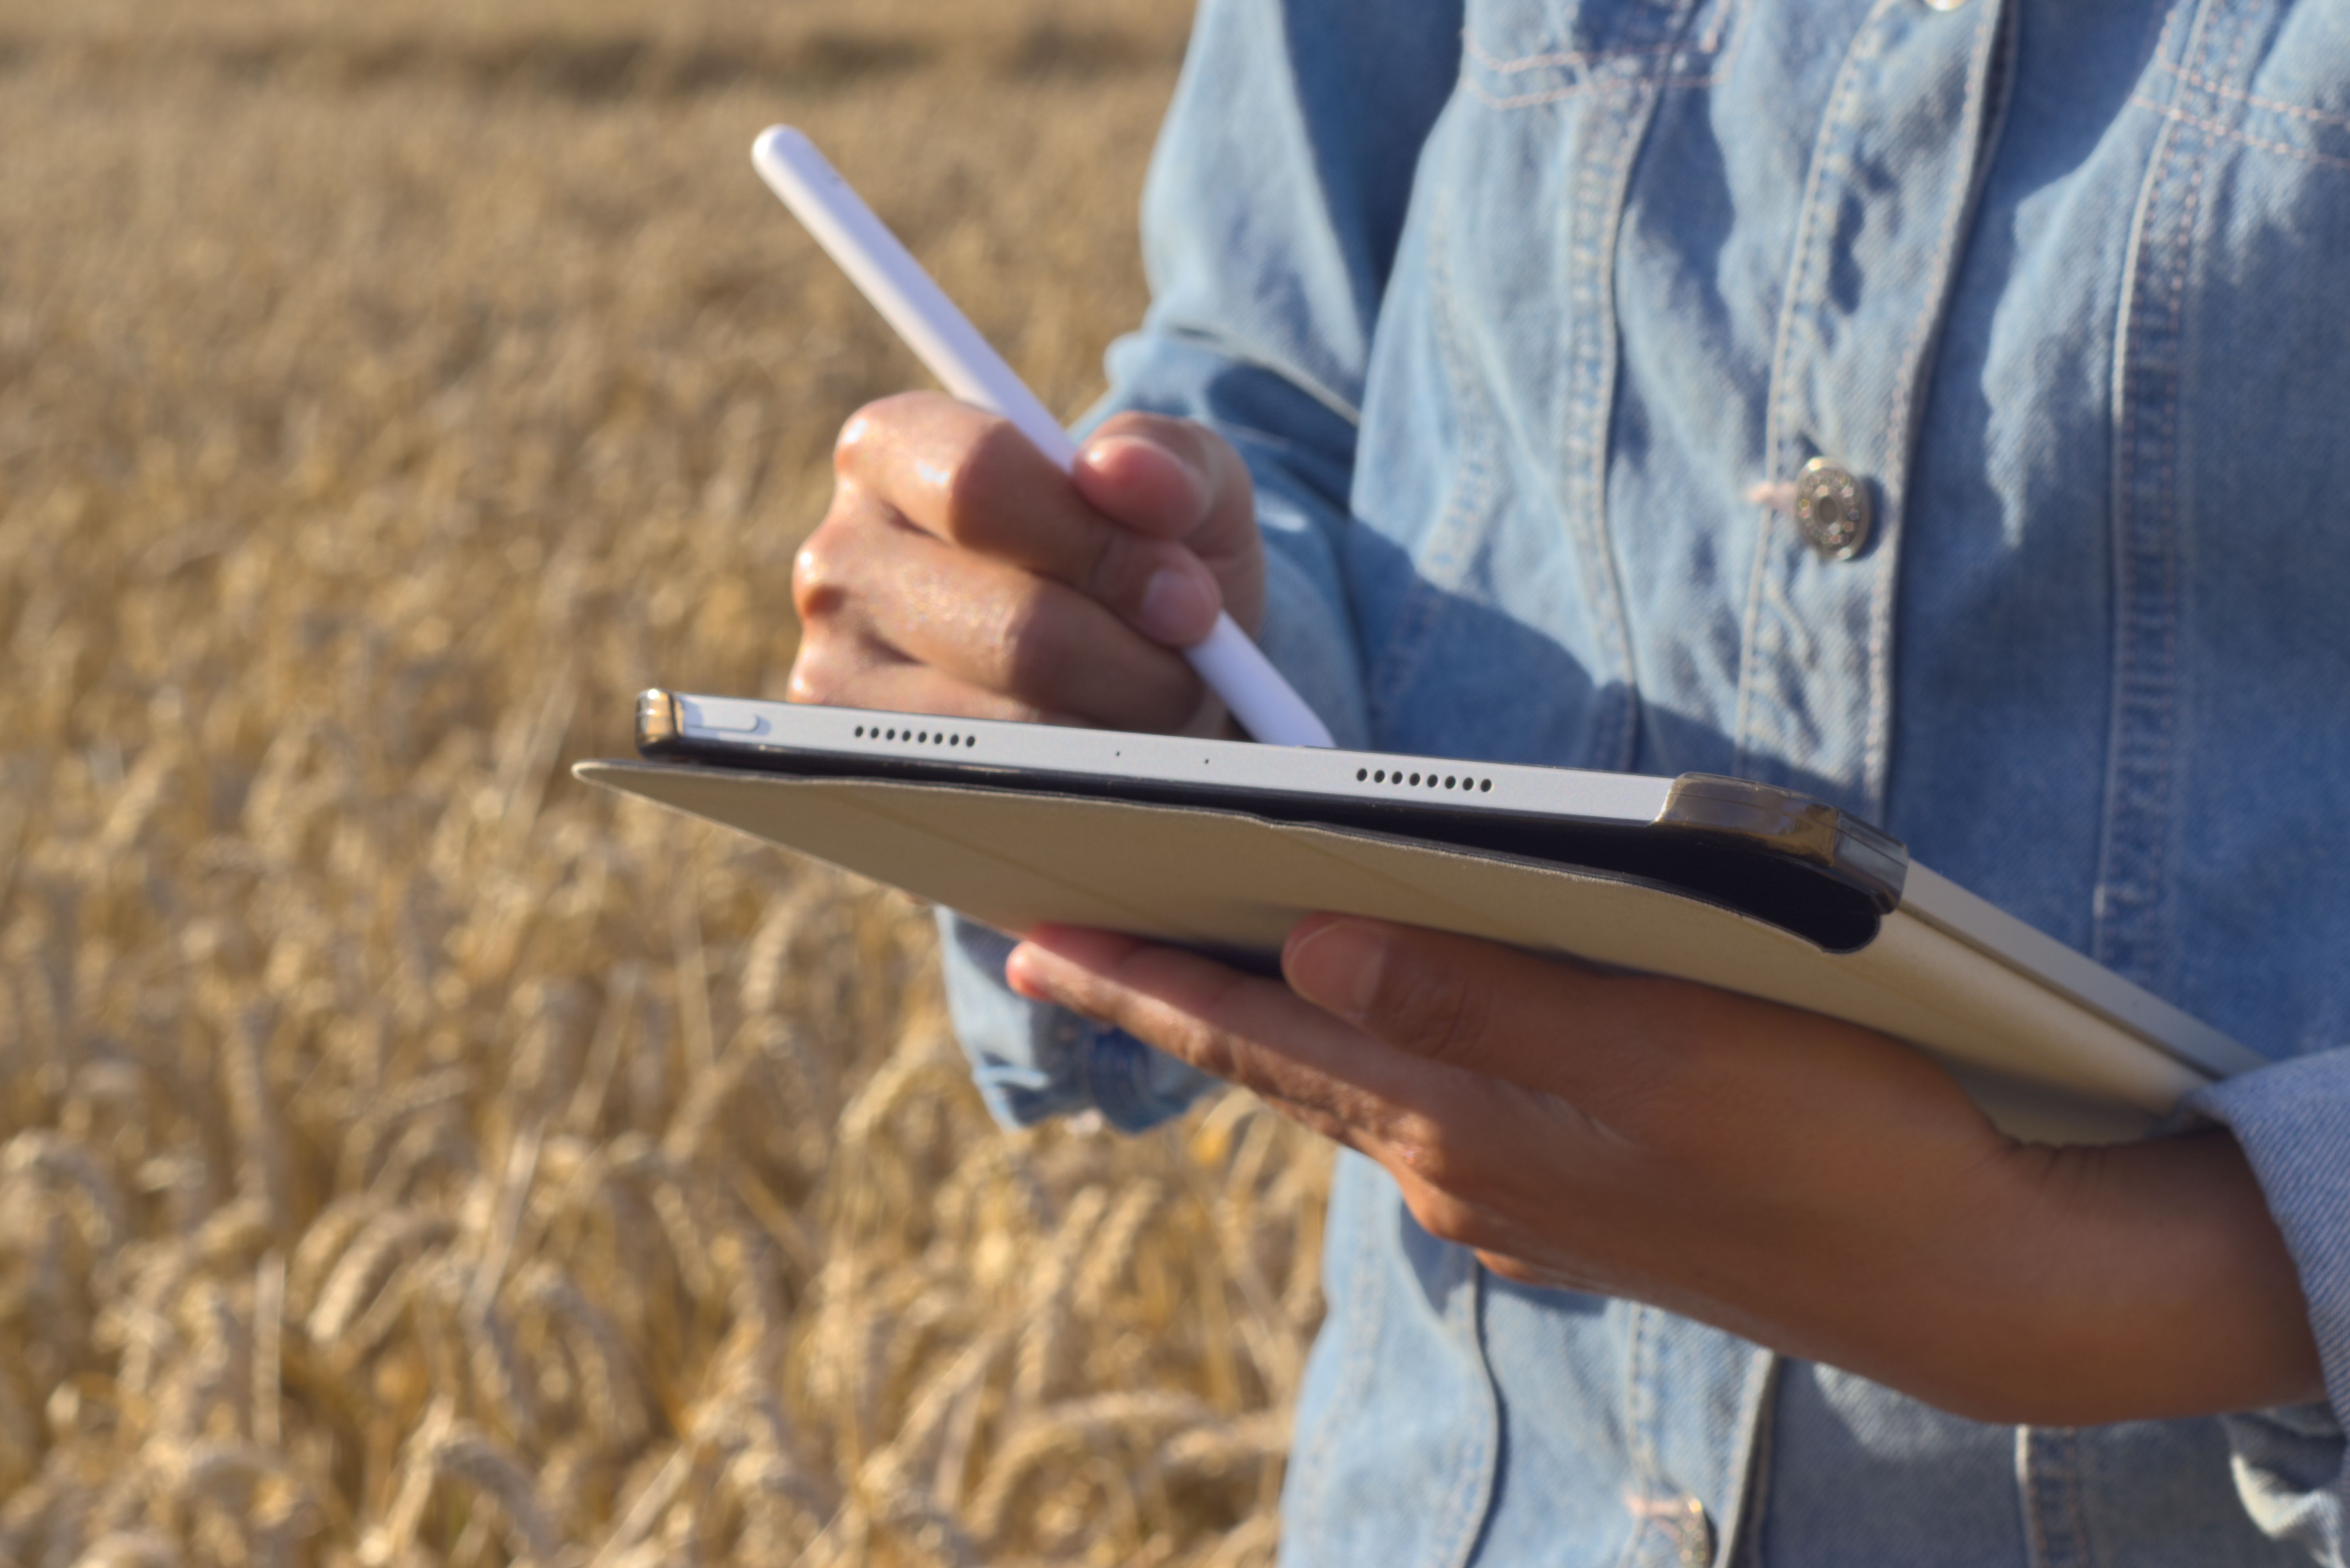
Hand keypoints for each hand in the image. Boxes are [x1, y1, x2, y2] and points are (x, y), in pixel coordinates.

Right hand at [788, 392, 1262, 736]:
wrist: (1124, 672)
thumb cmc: (1142, 564)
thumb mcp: (1181, 489)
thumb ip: (1169, 461)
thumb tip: (1121, 471)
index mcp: (895, 450)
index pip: (981, 480)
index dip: (1102, 546)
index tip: (1188, 596)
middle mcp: (841, 557)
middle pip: (1013, 623)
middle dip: (1130, 659)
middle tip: (1188, 669)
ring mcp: (836, 668)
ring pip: (1012, 720)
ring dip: (1112, 725)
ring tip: (1144, 706)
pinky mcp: (857, 762)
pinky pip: (995, 787)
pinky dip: (1076, 780)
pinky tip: (1095, 751)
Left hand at [1005, 917, 2324, 1424]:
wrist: (1973, 1281)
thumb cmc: (1841, 1143)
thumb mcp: (1662, 1056)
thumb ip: (1481, 1002)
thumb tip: (1312, 950)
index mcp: (1470, 1130)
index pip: (1263, 1038)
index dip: (1143, 982)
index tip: (1030, 934)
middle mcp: (1466, 1172)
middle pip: (1283, 1064)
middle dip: (1166, 998)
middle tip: (1055, 942)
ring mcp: (1519, 1194)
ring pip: (1350, 1088)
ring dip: (1257, 1027)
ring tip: (1175, 972)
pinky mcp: (1578, 1194)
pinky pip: (1424, 1113)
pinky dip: (1361, 1060)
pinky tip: (1352, 1031)